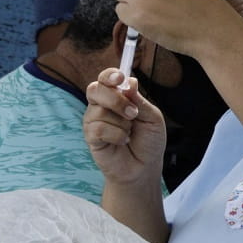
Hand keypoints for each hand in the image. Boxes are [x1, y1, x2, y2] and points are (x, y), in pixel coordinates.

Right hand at [84, 67, 166, 186]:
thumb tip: (129, 82)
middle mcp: (101, 106)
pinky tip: (122, 141)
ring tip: (129, 133)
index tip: (120, 78)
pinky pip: (98, 128)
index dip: (110, 75)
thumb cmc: (148, 141)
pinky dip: (115, 135)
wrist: (144, 167)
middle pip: (95, 89)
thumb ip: (139, 100)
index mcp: (116, 97)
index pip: (106, 78)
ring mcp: (93, 121)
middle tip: (132, 114)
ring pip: (99, 110)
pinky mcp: (90, 137)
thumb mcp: (152, 117)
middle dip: (115, 99)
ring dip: (121, 123)